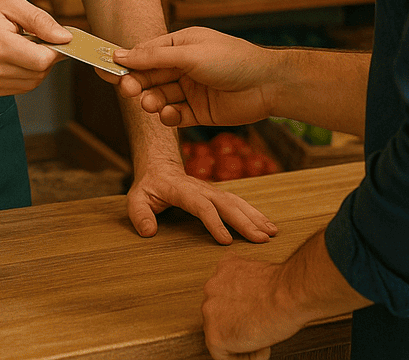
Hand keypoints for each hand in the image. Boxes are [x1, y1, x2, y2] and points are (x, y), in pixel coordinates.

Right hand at [0, 0, 70, 95]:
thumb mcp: (12, 3)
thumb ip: (41, 20)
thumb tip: (65, 37)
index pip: (41, 60)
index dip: (57, 49)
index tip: (59, 38)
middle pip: (39, 72)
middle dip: (48, 56)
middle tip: (41, 37)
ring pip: (33, 82)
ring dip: (38, 66)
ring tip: (26, 45)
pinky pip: (22, 87)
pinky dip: (27, 73)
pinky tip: (17, 57)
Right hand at [113, 27, 273, 127]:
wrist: (268, 85)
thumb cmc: (231, 59)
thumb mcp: (189, 54)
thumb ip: (155, 57)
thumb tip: (122, 54)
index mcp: (180, 44)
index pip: (145, 52)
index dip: (127, 61)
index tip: (106, 69)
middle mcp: (183, 66)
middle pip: (150, 76)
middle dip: (137, 83)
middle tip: (127, 90)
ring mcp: (191, 89)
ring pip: (160, 96)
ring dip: (152, 100)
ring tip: (150, 104)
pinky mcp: (199, 111)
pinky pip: (176, 115)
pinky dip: (168, 116)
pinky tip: (168, 115)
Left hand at [126, 157, 277, 245]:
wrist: (160, 167)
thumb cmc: (148, 186)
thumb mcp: (136, 199)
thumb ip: (140, 215)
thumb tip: (148, 232)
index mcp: (182, 190)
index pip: (201, 206)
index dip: (214, 222)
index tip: (225, 241)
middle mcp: (202, 188)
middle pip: (226, 204)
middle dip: (245, 221)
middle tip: (261, 239)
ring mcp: (212, 190)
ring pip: (236, 201)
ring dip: (254, 216)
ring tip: (271, 232)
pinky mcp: (218, 195)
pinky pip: (239, 202)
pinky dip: (254, 213)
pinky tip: (267, 225)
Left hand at [200, 255, 304, 359]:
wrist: (287, 296)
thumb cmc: (282, 287)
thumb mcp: (257, 275)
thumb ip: (245, 285)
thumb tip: (250, 299)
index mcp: (223, 269)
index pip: (224, 295)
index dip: (241, 310)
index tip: (253, 316)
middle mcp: (212, 287)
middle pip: (220, 315)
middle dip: (238, 324)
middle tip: (259, 329)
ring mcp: (210, 312)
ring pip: (221, 335)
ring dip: (240, 342)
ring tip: (262, 339)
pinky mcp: (215, 336)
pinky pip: (225, 356)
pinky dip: (244, 358)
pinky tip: (261, 348)